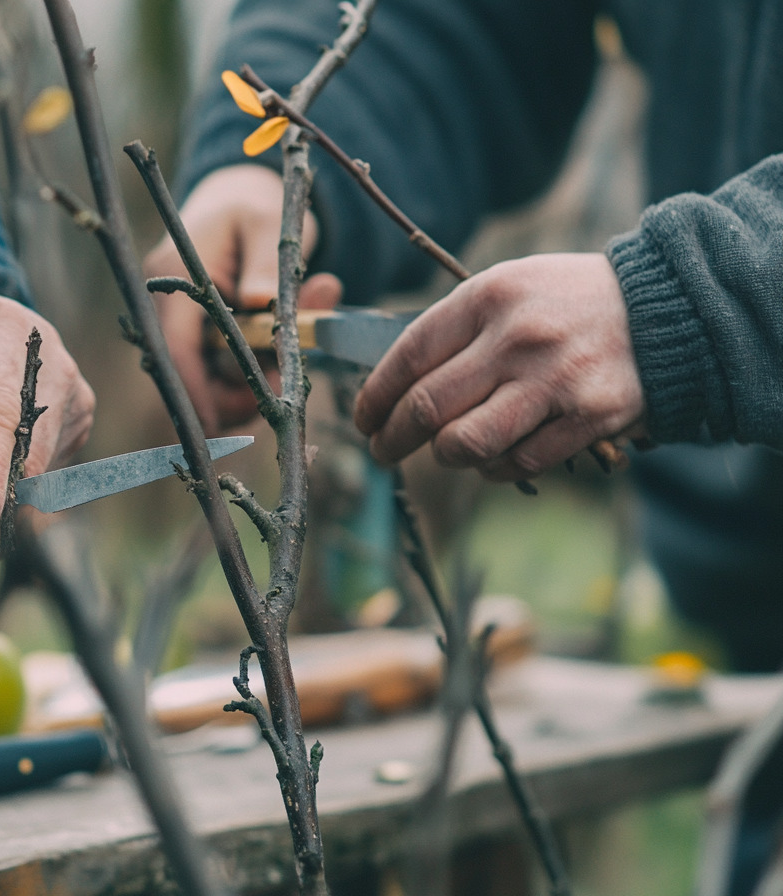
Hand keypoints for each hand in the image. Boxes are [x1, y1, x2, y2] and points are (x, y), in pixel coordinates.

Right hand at [144, 164, 341, 431]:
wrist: (242, 199)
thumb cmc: (255, 206)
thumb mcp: (268, 224)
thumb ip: (266, 262)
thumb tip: (261, 300)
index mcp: (174, 274)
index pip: (176, 347)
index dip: (194, 390)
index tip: (217, 424)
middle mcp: (168, 302)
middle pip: (187, 372)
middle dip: (235, 390)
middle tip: (285, 382)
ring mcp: (179, 320)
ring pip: (206, 376)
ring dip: (250, 378)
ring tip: (293, 353)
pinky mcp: (196, 333)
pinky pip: (218, 368)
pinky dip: (251, 370)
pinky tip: (281, 353)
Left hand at [353, 253, 646, 481]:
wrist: (671, 307)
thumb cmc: (571, 302)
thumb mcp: (510, 287)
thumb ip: (456, 328)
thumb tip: (393, 384)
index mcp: (489, 296)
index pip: (408, 355)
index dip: (375, 395)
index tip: (363, 418)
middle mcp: (517, 337)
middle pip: (426, 406)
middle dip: (392, 438)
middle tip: (382, 450)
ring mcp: (554, 380)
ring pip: (464, 443)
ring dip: (445, 456)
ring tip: (445, 451)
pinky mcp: (588, 418)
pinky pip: (517, 462)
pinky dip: (495, 468)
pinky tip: (495, 458)